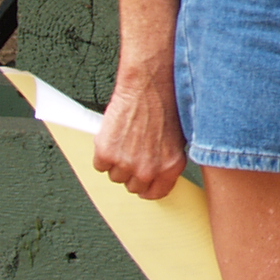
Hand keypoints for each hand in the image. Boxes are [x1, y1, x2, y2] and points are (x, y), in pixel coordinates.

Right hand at [93, 64, 187, 200]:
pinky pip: (100, 165)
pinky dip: (104, 153)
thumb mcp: (179, 138)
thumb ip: (168, 161)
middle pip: (132, 187)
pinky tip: (116, 136)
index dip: (148, 186)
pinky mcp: (106, 153)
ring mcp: (126, 163)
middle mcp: (148, 170)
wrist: (149, 85)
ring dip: (117, 162)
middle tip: (134, 152)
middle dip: (132, 172)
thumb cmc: (167, 105)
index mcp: (171, 167)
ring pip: (115, 176)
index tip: (144, 180)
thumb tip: (159, 175)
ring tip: (127, 140)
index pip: (155, 194)